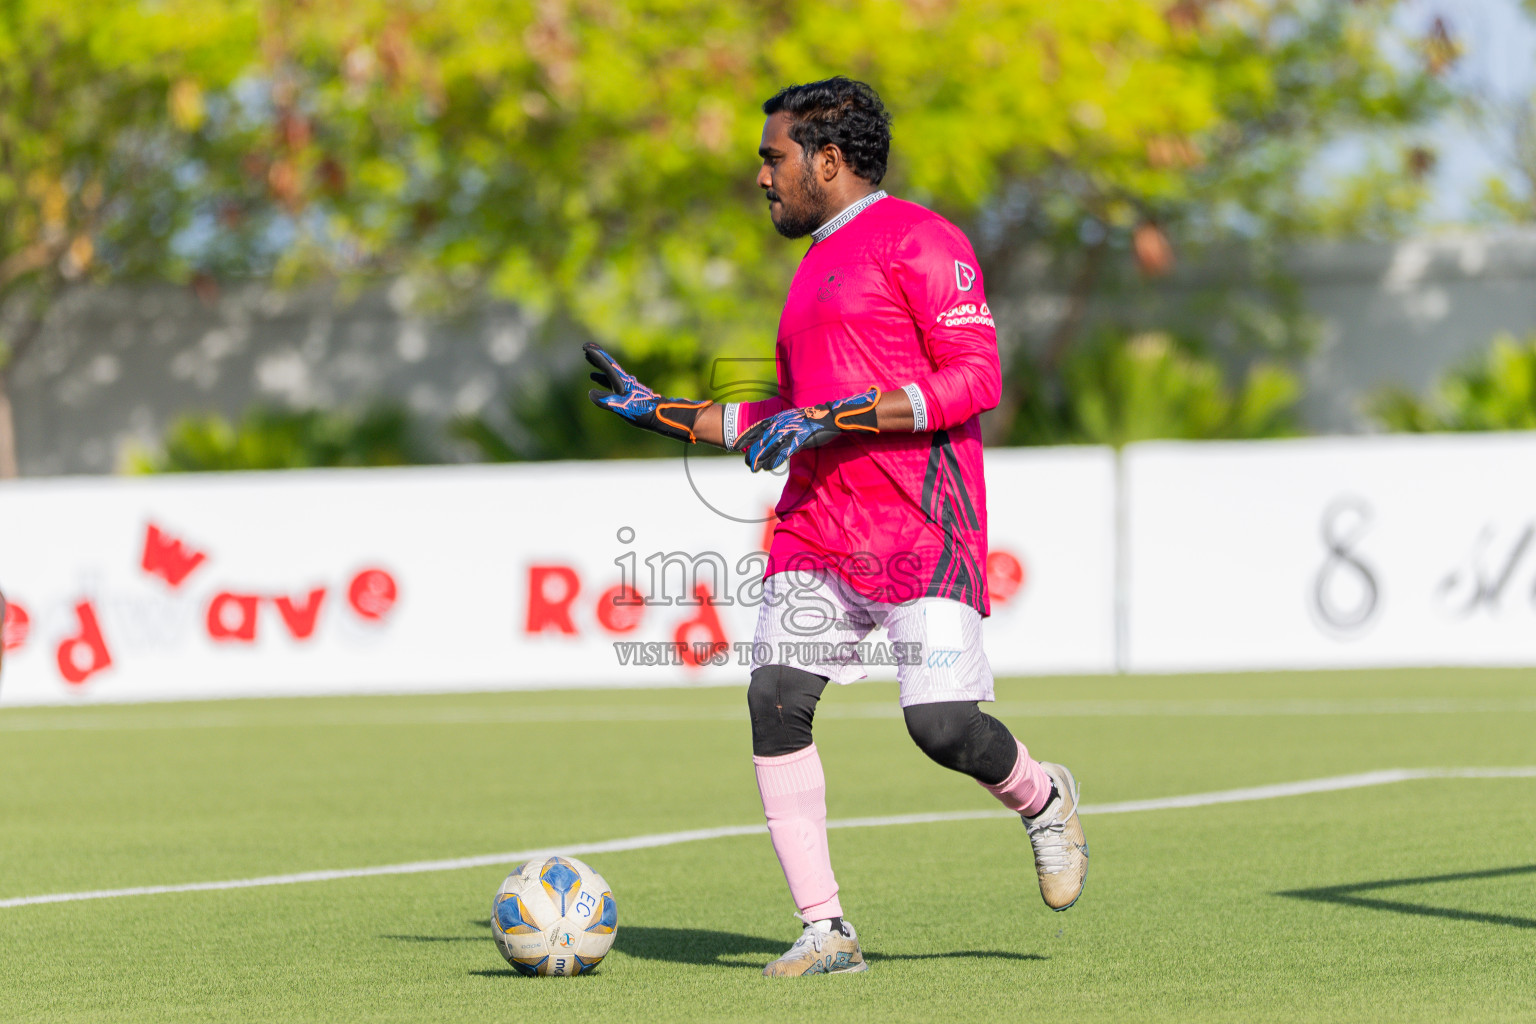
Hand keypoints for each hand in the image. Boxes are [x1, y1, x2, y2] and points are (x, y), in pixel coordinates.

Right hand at [585, 343, 711, 443]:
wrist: (659, 415)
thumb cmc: (642, 411)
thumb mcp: (621, 407)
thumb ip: (606, 400)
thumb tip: (590, 393)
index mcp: (621, 380)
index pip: (606, 364)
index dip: (595, 355)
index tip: (585, 346)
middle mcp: (623, 380)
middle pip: (608, 364)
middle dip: (597, 356)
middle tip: (586, 348)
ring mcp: (625, 385)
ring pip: (609, 372)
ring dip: (599, 366)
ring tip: (588, 361)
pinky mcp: (627, 392)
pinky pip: (611, 381)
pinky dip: (602, 378)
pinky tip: (596, 380)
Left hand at [739, 388, 879, 471]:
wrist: (830, 417)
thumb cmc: (812, 420)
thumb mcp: (793, 420)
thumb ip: (782, 427)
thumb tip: (772, 438)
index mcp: (779, 418)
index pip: (757, 427)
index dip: (745, 437)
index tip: (735, 445)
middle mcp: (781, 424)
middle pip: (761, 440)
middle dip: (752, 453)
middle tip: (746, 463)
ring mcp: (790, 431)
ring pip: (770, 447)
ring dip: (760, 459)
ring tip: (754, 469)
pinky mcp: (799, 439)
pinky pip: (784, 452)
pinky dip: (775, 460)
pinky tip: (768, 467)